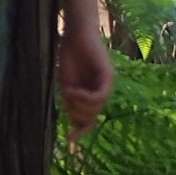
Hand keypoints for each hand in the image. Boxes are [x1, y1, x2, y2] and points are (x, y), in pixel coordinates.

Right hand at [58, 18, 113, 140]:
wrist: (75, 34)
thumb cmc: (70, 56)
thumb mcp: (68, 84)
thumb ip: (72, 102)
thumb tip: (74, 123)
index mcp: (92, 94)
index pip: (91, 119)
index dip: (82, 131)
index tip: (69, 140)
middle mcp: (103, 91)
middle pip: (92, 116)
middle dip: (77, 112)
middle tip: (67, 98)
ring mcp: (107, 84)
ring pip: (96, 108)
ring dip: (80, 104)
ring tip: (69, 92)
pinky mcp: (108, 76)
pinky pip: (99, 96)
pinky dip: (86, 97)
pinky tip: (74, 91)